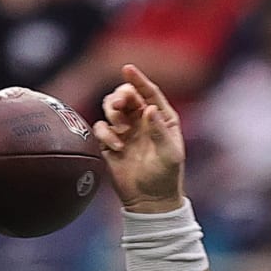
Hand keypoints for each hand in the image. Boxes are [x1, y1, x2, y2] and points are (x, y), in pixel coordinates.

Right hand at [92, 64, 185, 211]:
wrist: (150, 201)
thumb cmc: (166, 178)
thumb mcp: (170, 154)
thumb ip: (160, 131)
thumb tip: (148, 108)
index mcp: (160, 117)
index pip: (148, 92)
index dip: (138, 79)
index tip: (127, 69)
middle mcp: (141, 120)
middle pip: (125, 96)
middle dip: (119, 97)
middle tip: (117, 108)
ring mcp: (125, 131)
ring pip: (110, 108)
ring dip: (112, 113)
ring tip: (120, 130)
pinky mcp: (110, 144)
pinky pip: (100, 128)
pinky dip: (105, 134)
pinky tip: (116, 148)